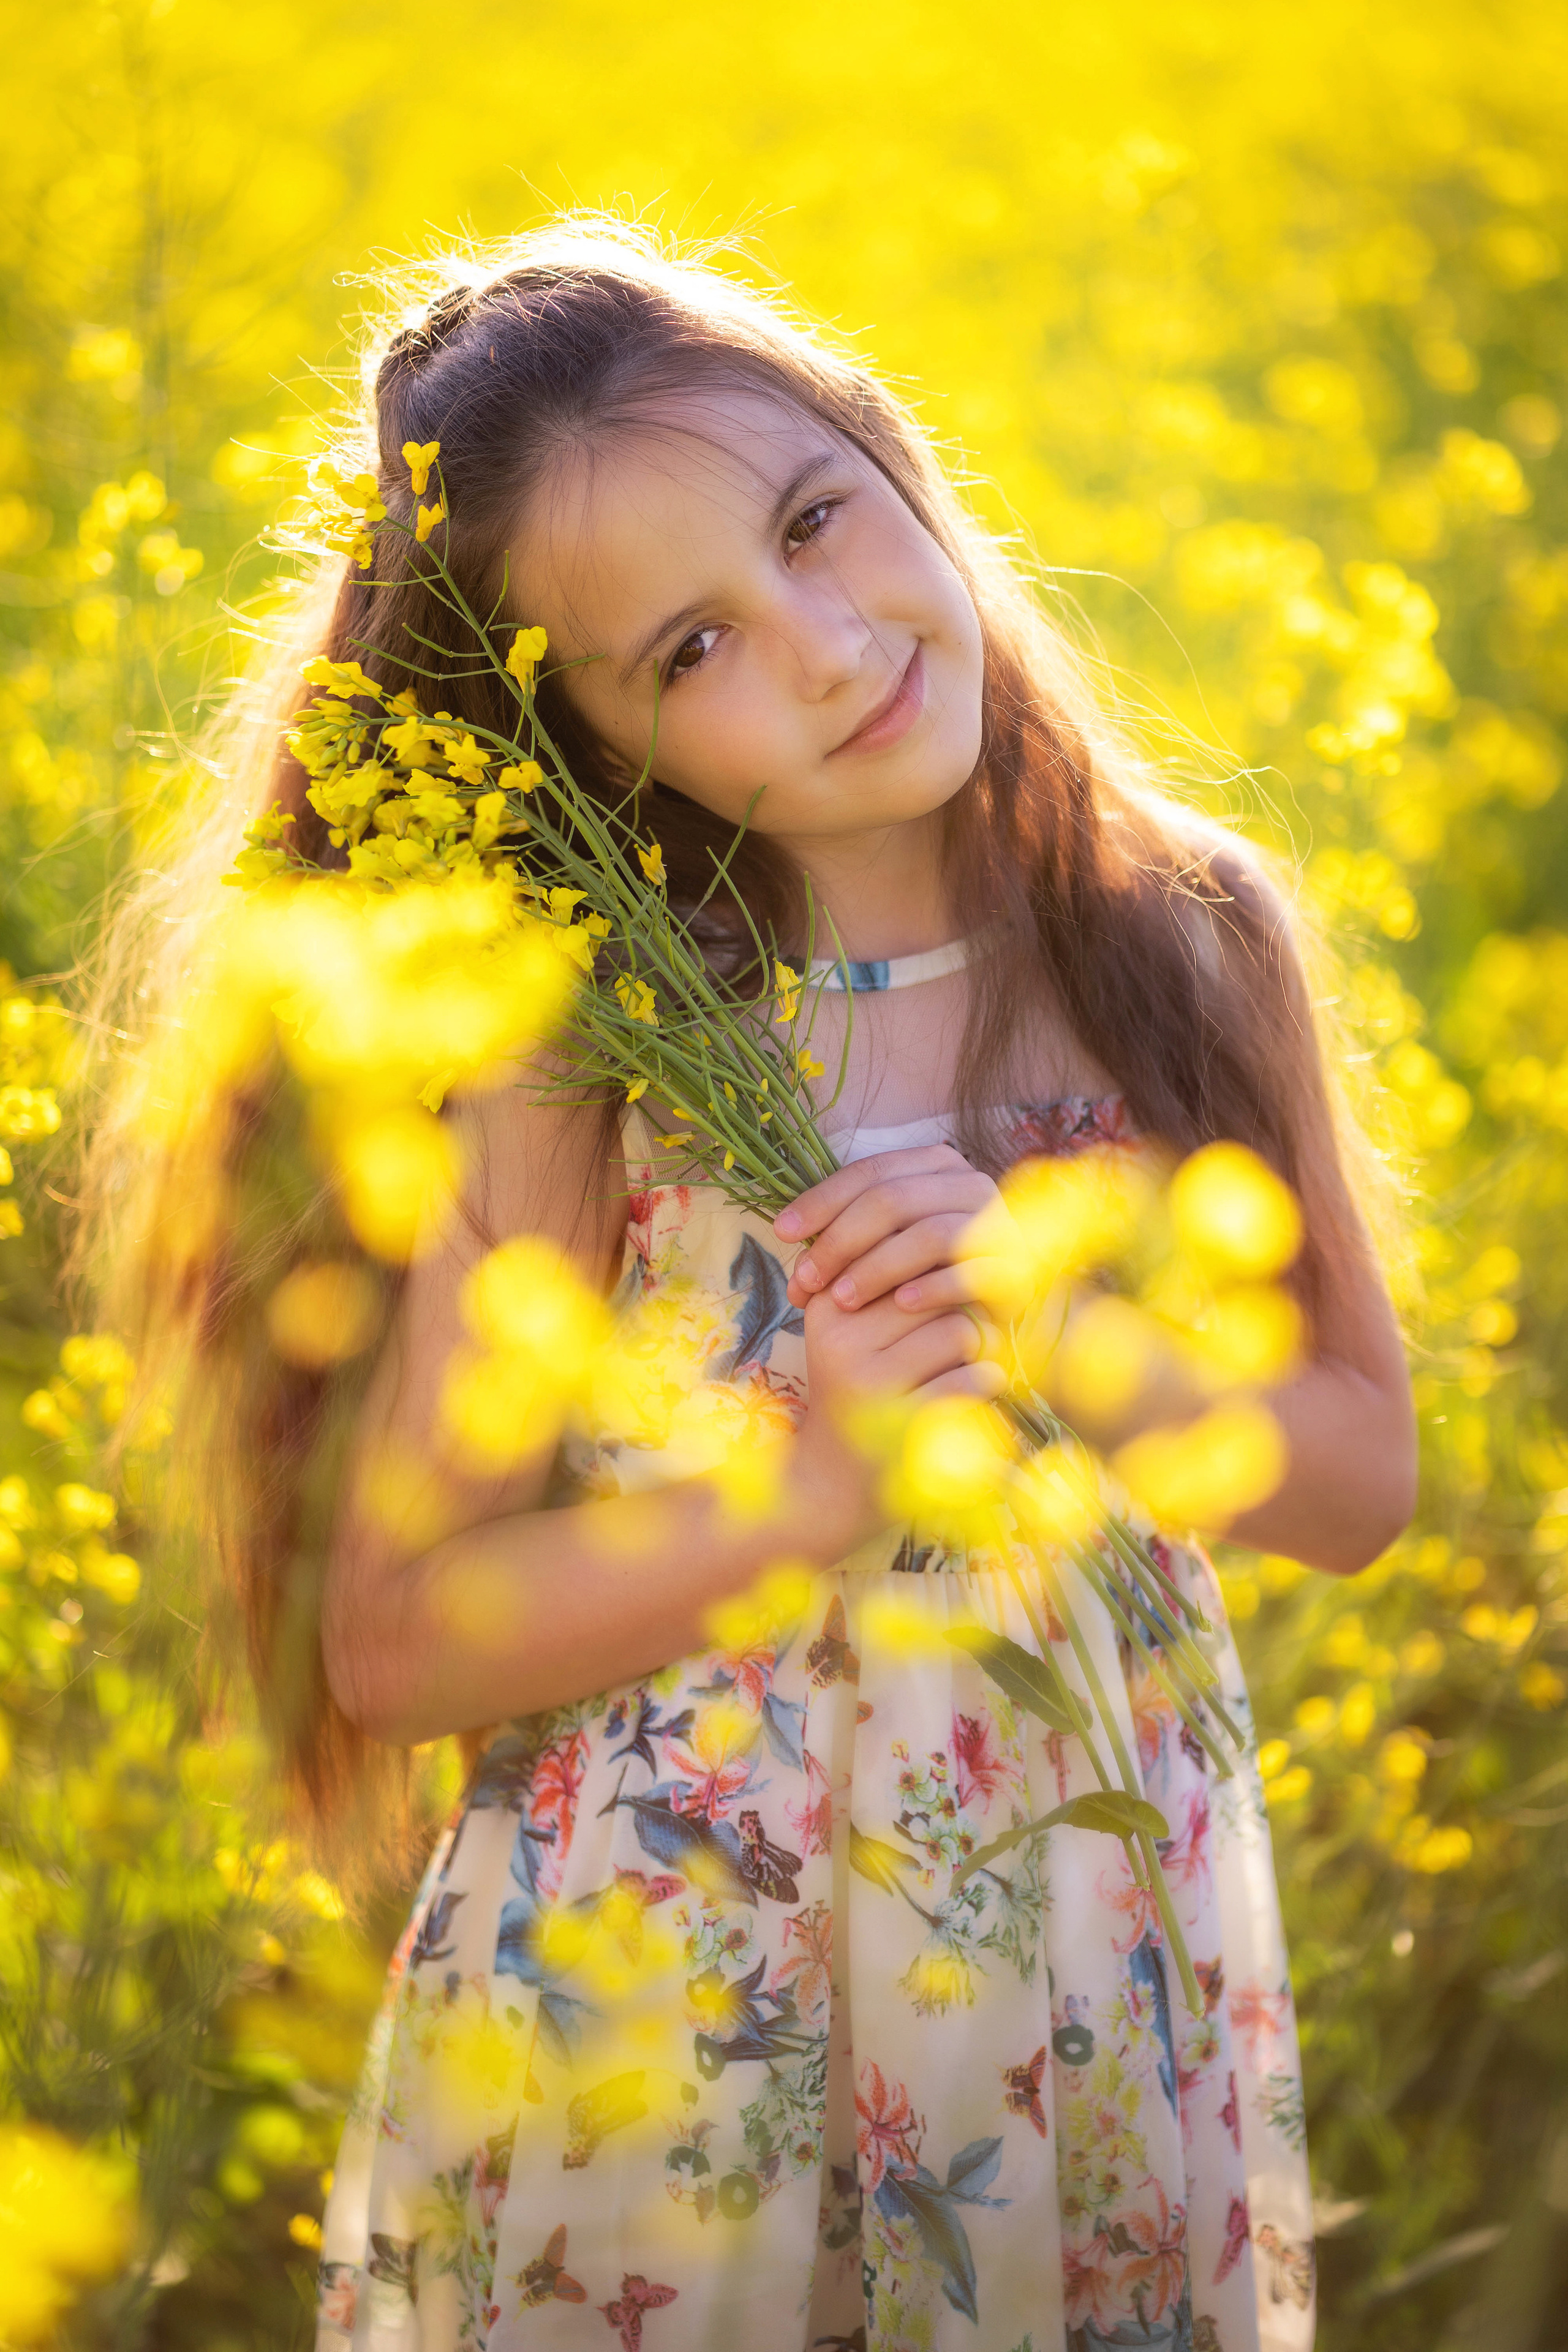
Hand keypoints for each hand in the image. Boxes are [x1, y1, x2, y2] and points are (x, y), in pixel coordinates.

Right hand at [773, 1148, 1009, 1548]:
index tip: (954, 1282)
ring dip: (976, 1345)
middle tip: (971, 1320)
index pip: (902, 1252)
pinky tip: (976, 1392)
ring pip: (958, 1331)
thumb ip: (883, 1270)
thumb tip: (945, 1204)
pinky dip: (985, 1383)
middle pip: (935, 1288)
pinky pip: (972, 1379)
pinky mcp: (902, 1423)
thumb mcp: (852, 1326)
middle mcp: (839, 1337)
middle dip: (960, 1304)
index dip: (942, 1265)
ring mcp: (869, 1381)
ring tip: (966, 1360)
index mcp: (825, 1304)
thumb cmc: (858, 1388)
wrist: (834, 1481)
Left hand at [776, 1143, 1008, 1318]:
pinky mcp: (1016, 1267)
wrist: (992, 1310)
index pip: (871, 1171)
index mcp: (935, 1165)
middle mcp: (969, 1183)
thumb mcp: (883, 1242)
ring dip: (878, 1268)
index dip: (821, 1200)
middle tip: (807, 1280)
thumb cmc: (925, 1273)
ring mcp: (998, 1223)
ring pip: (929, 1235)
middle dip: (841, 1241)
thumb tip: (784, 1232)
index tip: (780, 1232)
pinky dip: (931, 1288)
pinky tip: (899, 1306)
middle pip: (893, 1200)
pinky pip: (969, 1272)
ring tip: (843, 1299)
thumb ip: (846, 1228)